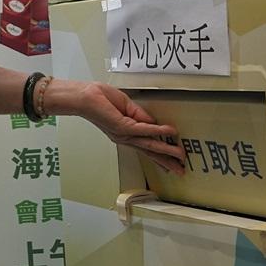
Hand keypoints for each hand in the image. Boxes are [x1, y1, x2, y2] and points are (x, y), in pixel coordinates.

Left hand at [45, 80, 185, 173]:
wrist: (84, 96)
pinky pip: (145, 129)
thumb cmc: (100, 98)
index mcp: (125, 134)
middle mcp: (125, 138)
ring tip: (180, 156)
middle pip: (150, 153)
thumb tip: (155, 122)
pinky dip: (158, 130)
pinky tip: (170, 132)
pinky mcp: (122, 127)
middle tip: (181, 170)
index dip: (161, 156)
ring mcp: (124, 134)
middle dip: (167, 162)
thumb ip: (140, 116)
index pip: (146, 148)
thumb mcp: (126, 107)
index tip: (172, 165)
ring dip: (167, 150)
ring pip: (150, 145)